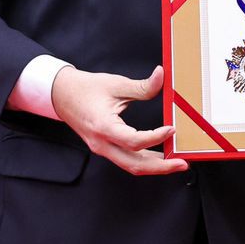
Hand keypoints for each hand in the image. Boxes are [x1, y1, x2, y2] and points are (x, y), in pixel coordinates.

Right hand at [50, 65, 187, 177]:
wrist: (62, 95)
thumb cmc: (86, 88)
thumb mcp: (116, 84)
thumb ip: (142, 86)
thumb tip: (162, 76)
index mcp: (103, 127)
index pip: (134, 141)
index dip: (155, 137)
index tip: (172, 129)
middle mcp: (101, 143)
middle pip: (134, 165)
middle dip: (161, 167)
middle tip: (182, 164)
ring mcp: (102, 149)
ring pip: (131, 166)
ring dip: (154, 167)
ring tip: (175, 163)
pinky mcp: (105, 148)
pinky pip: (126, 160)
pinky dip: (144, 160)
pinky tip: (159, 156)